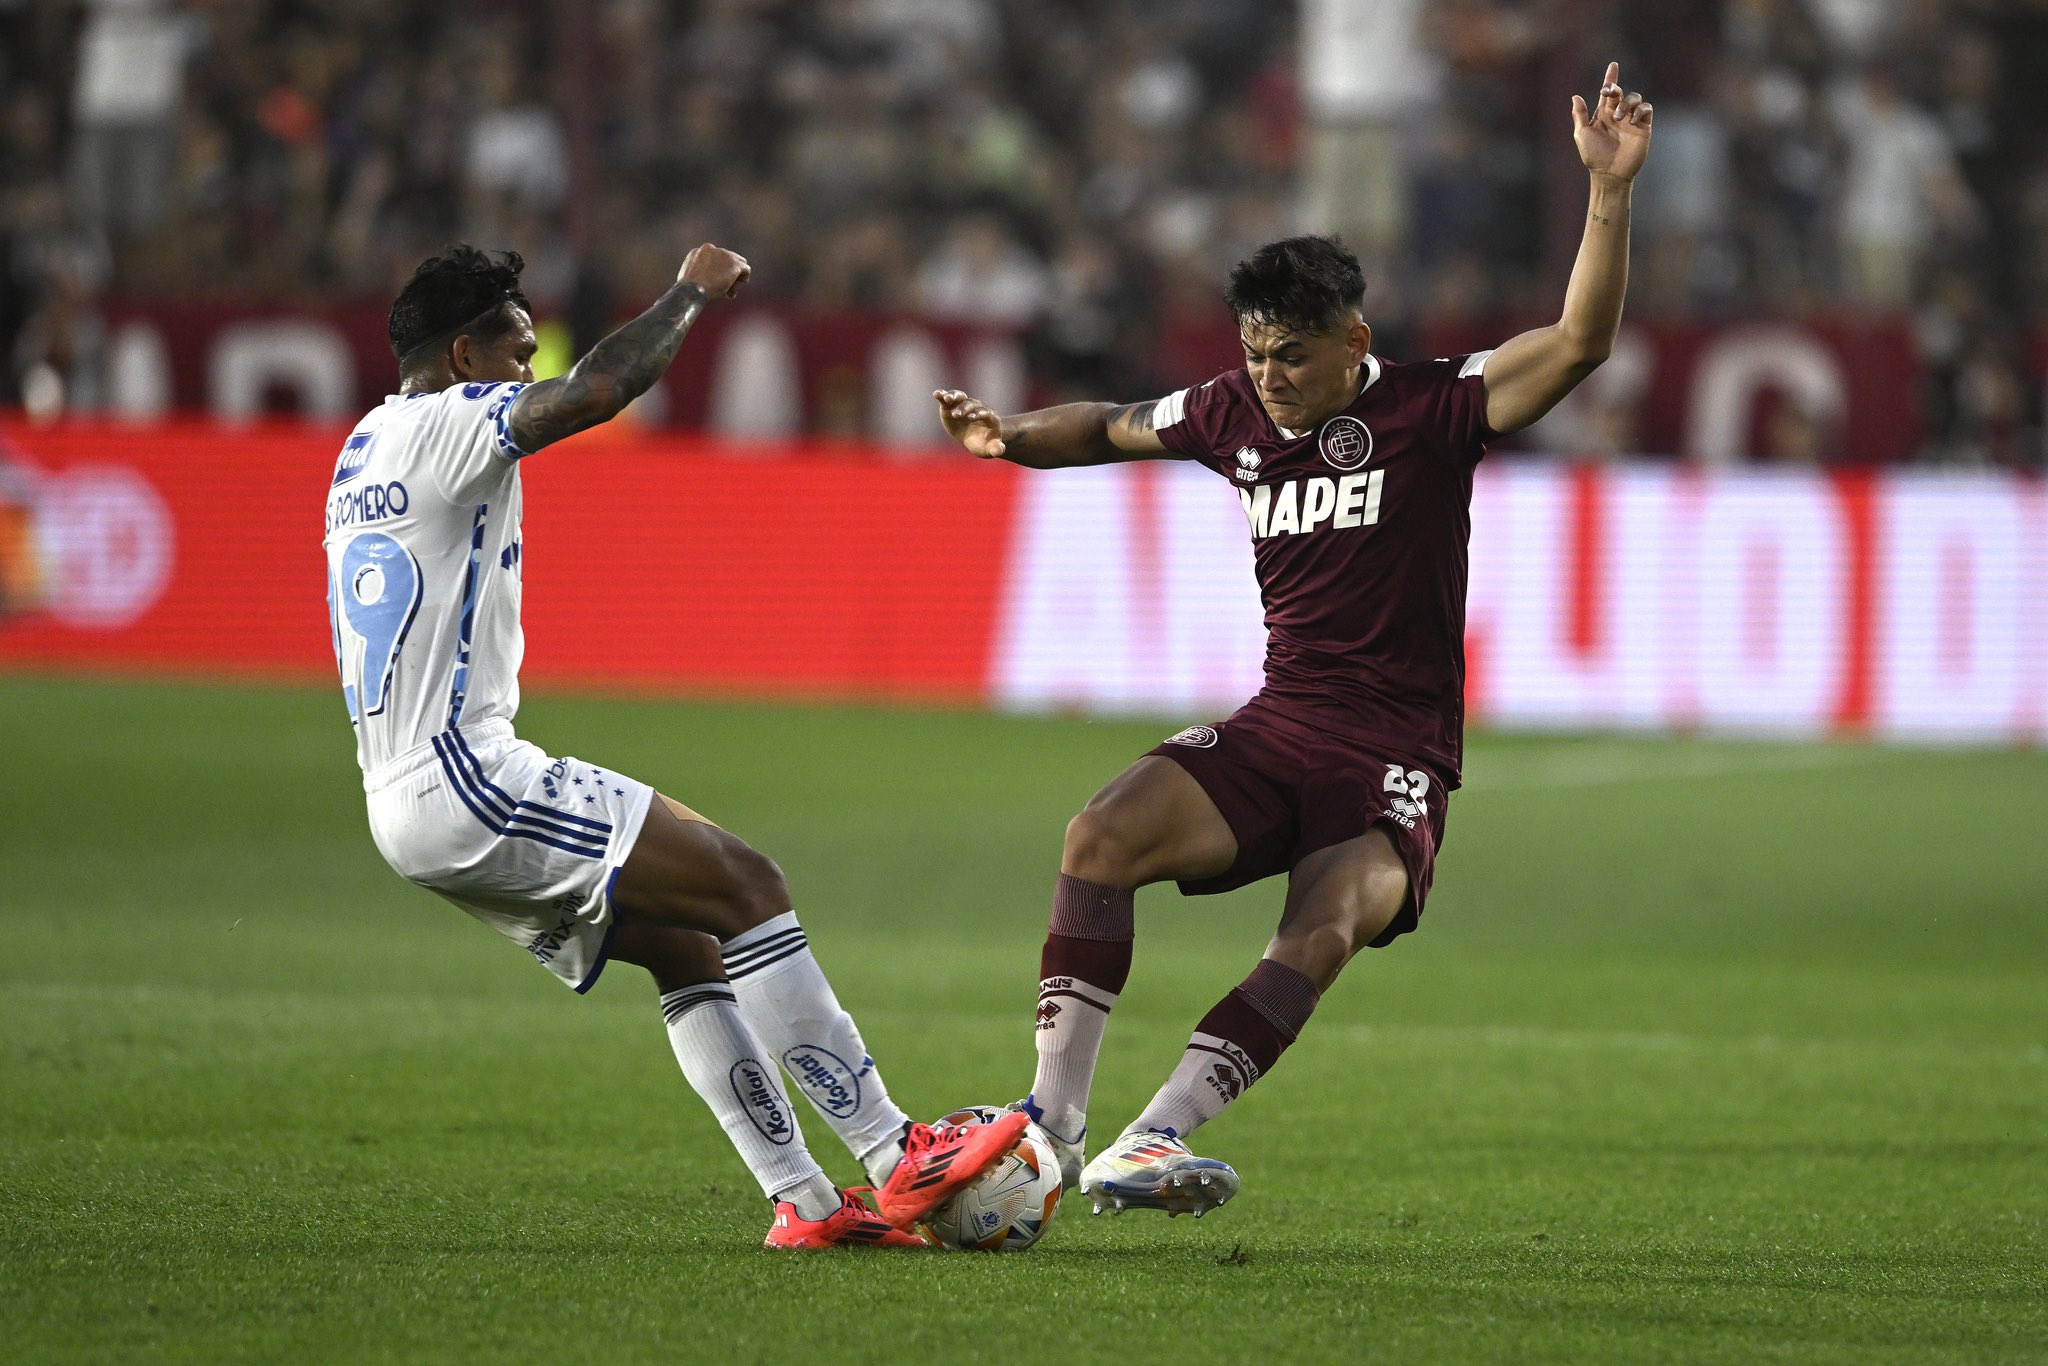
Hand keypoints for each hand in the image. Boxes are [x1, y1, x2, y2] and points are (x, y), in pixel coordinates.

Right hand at [678, 243, 750, 297]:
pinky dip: (741, 283)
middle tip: (723, 289)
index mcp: (700, 251)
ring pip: (739, 264)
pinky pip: (746, 271)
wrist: (692, 291)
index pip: (716, 258)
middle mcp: (713, 249)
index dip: (717, 272)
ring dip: (735, 278)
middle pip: (729, 259)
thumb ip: (699, 272)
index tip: (713, 285)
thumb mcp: (689, 277)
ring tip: (727, 292)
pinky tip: (730, 292)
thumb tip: (706, 277)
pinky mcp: (735, 264)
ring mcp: (725, 255)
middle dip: (728, 273)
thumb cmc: (688, 290)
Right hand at [932, 388, 1005, 457]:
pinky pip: (948, 398)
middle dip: (964, 408)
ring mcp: (965, 405)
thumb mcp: (990, 448)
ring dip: (954, 396)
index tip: (971, 418)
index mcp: (990, 417)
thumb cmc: (984, 443)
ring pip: (961, 397)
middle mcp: (978, 408)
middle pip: (972, 404)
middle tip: (956, 415)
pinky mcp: (953, 405)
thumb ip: (996, 448)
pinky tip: (936, 393)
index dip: (979, 414)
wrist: (976, 438)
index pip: (986, 413)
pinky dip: (943, 395)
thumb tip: (999, 450)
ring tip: (947, 399)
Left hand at [1572, 61, 1652, 183]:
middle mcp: (1618, 114)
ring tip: (1619, 117)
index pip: (1608, 92)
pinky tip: (1632, 121)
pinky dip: (1640, 111)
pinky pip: (1646, 109)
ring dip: (1626, 103)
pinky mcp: (1644, 127)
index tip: (1613, 65)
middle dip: (1615, 88)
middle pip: (1620, 92)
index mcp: (1603, 114)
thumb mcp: (1582, 134)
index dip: (1611, 78)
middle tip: (1609, 93)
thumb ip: (1579, 114)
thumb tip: (1575, 96)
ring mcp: (1631, 120)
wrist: (1609, 172)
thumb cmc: (1593, 155)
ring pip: (1635, 98)